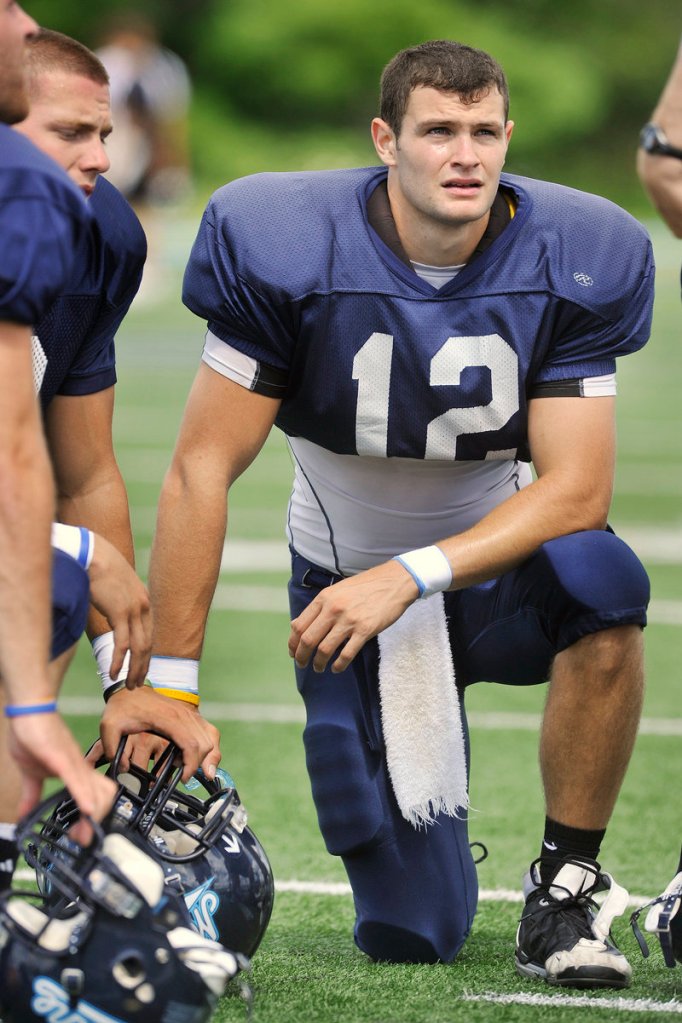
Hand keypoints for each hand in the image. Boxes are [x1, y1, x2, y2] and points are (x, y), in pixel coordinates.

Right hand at [8, 713, 115, 844]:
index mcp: (76, 772)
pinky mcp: (60, 756)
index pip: (97, 796)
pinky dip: (83, 795)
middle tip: (83, 839)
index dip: (96, 818)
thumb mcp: (32, 773)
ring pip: (95, 789)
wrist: (30, 709)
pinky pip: (76, 777)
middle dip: (97, 821)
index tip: (82, 836)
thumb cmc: (33, 735)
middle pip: (104, 796)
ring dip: (92, 814)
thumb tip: (25, 815)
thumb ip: (32, 794)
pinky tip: (87, 808)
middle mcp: (80, 767)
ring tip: (84, 832)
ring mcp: (72, 761)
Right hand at [87, 534, 151, 687]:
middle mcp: (143, 607)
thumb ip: (118, 601)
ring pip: (138, 649)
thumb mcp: (115, 586)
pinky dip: (118, 661)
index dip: (145, 655)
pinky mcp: (121, 613)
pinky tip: (113, 674)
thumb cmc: (99, 568)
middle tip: (136, 684)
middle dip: (142, 667)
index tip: (140, 669)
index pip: (149, 635)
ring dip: (133, 670)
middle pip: (147, 645)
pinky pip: (122, 644)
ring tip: (127, 685)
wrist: (93, 553)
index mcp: (144, 602)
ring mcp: (134, 610)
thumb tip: (111, 612)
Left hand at [94, 686, 220, 781]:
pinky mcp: (190, 715)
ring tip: (192, 769)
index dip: (190, 764)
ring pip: (211, 738)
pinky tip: (200, 758)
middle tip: (184, 777)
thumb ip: (110, 748)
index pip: (190, 744)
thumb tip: (123, 769)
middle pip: (204, 744)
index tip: (182, 778)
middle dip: (199, 765)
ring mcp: (189, 713)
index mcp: (168, 718)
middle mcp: (183, 715)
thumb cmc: (122, 706)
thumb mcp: (109, 726)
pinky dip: (209, 747)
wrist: (129, 688)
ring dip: (207, 756)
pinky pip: (209, 732)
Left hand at [288, 559, 418, 672]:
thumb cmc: (365, 586)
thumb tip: (297, 625)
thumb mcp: (337, 590)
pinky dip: (339, 665)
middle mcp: (333, 609)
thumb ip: (319, 607)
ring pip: (325, 649)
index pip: (299, 625)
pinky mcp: (365, 630)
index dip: (293, 643)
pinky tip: (336, 668)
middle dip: (302, 656)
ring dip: (318, 663)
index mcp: (324, 598)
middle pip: (308, 639)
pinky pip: (347, 654)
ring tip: (318, 668)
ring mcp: (349, 620)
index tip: (293, 652)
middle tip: (302, 664)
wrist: (394, 582)